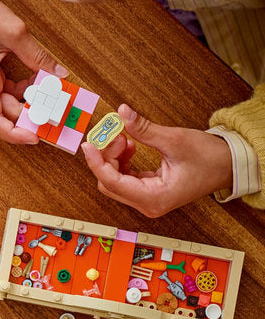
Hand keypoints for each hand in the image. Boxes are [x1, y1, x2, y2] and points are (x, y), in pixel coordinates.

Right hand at [0, 0, 65, 144]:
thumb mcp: (14, 32)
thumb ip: (37, 56)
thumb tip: (58, 74)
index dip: (15, 134)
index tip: (36, 137)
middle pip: (4, 114)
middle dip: (30, 116)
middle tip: (57, 112)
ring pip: (5, 105)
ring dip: (27, 103)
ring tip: (51, 96)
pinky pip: (2, 93)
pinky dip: (21, 92)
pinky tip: (37, 83)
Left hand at [80, 105, 232, 216]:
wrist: (229, 166)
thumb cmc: (210, 158)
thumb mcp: (174, 140)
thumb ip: (144, 129)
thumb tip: (122, 113)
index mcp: (154, 198)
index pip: (112, 182)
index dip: (96, 162)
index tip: (89, 144)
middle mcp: (149, 204)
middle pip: (109, 183)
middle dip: (106, 157)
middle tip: (115, 134)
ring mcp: (148, 200)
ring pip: (114, 181)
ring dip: (113, 158)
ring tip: (125, 138)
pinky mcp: (149, 193)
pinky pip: (124, 179)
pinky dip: (122, 162)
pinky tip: (129, 146)